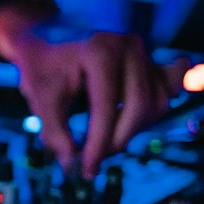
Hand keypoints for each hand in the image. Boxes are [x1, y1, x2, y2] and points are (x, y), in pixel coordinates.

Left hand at [6, 28, 188, 176]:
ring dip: (132, 130)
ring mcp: (144, 52)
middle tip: (93, 160)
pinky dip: (149, 115)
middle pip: (139, 106)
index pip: (107, 105)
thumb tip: (72, 162)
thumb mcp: (38, 94)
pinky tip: (128, 124)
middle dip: (117, 140)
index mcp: (99, 48)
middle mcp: (129, 46)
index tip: (87, 169)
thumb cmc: (41, 63)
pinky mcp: (152, 62)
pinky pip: (165, 95)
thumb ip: (53, 129)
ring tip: (101, 141)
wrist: (48, 33)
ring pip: (156, 104)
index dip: (99, 142)